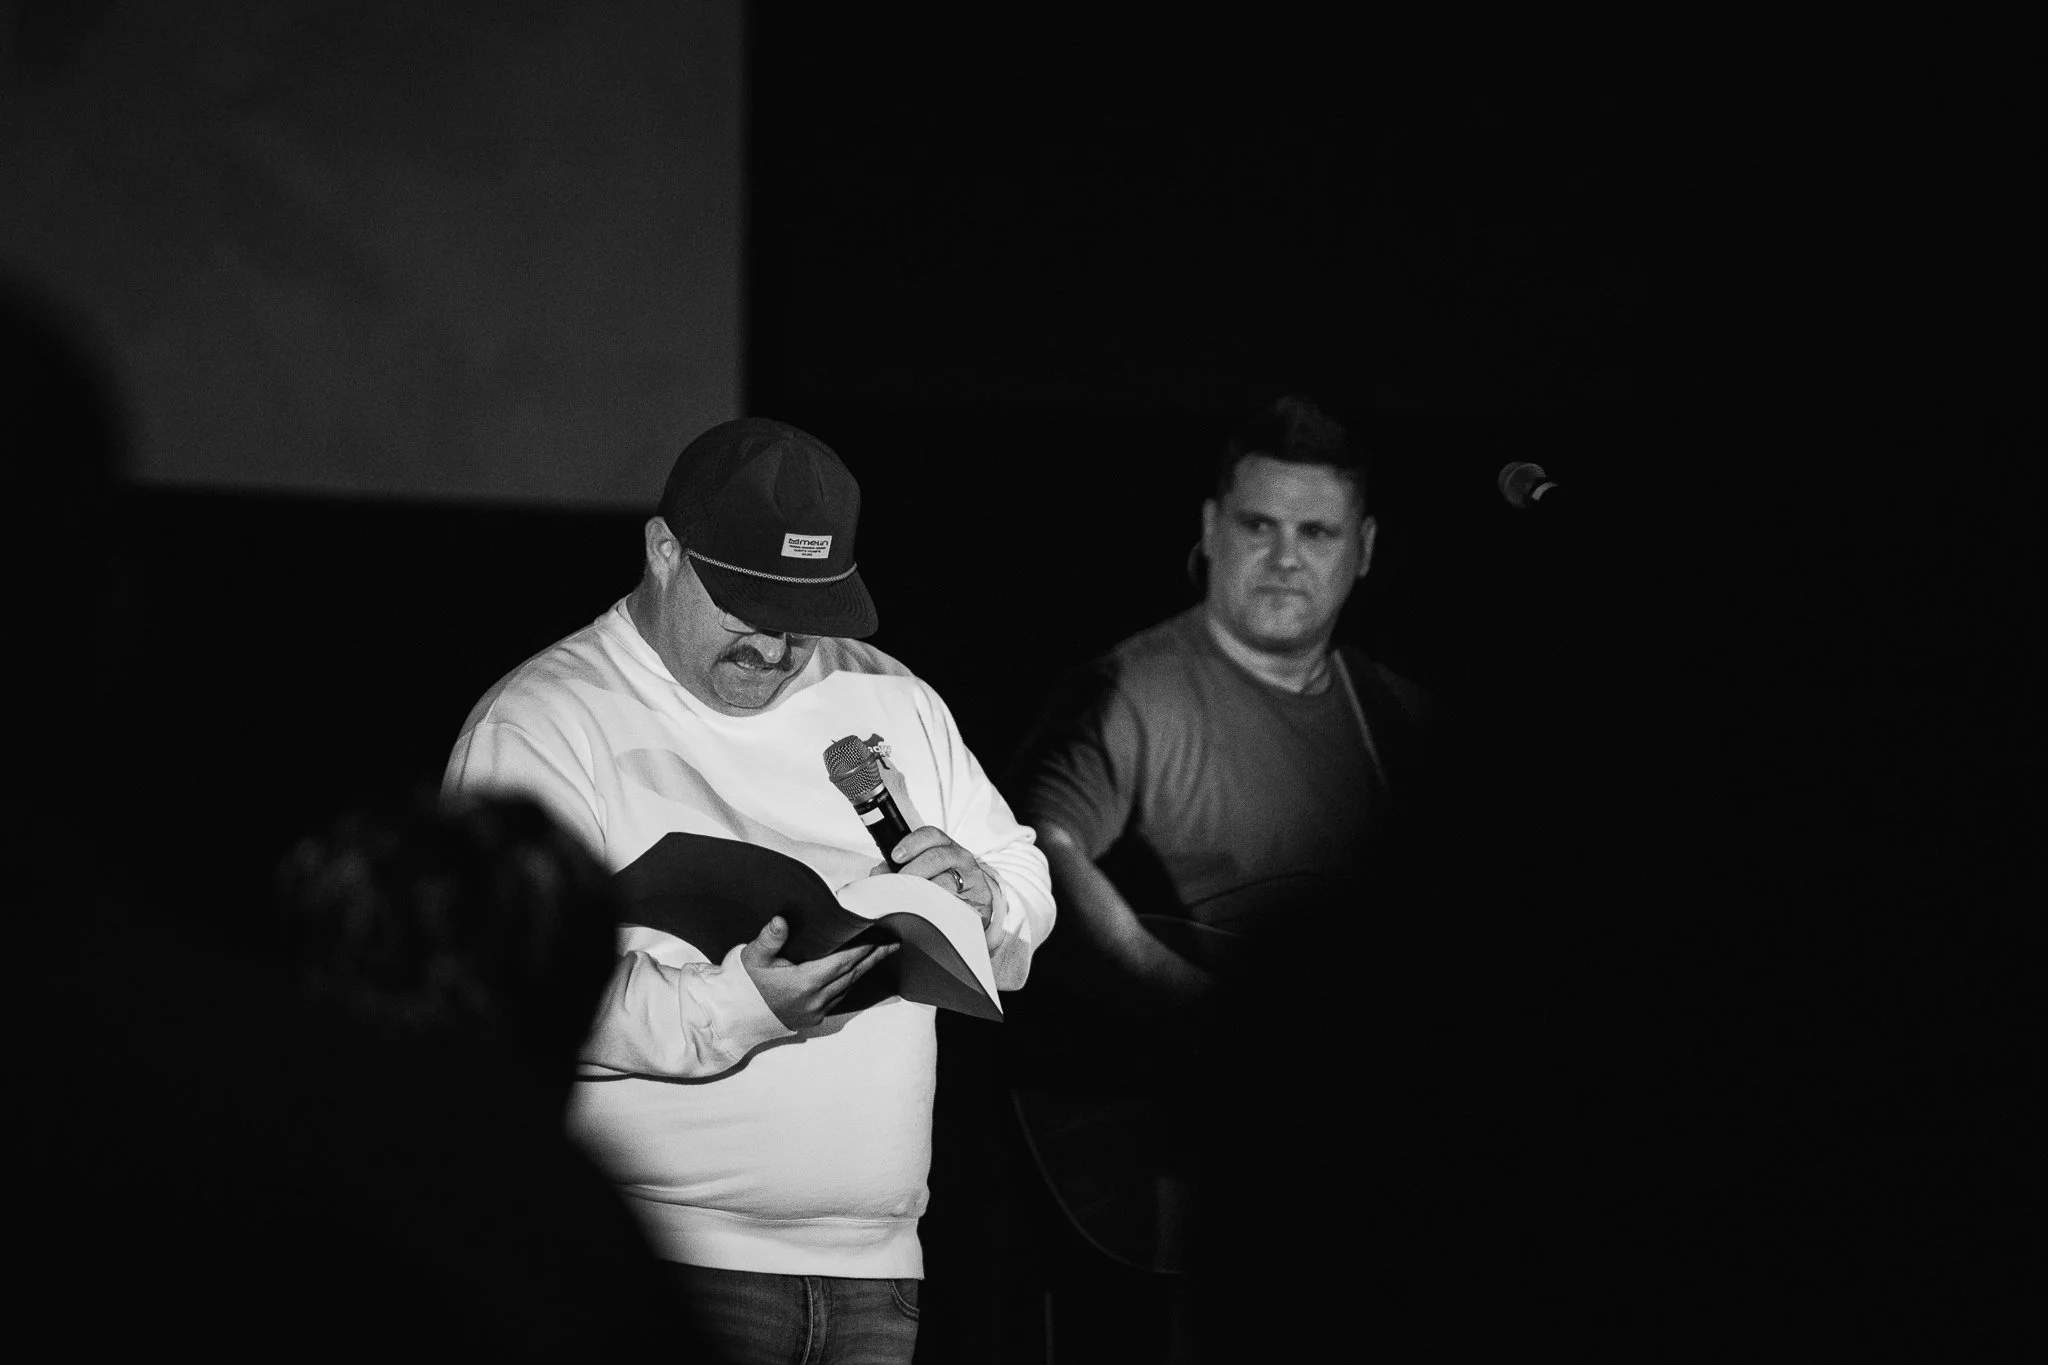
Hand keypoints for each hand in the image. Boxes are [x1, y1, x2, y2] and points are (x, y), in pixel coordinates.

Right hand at [739, 916, 897, 1029]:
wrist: (731, 1019)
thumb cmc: (742, 985)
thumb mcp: (751, 957)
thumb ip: (770, 938)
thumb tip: (781, 920)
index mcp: (805, 983)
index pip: (844, 961)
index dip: (864, 947)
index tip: (881, 934)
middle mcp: (815, 1000)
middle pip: (852, 974)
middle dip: (873, 957)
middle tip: (893, 943)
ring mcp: (815, 1012)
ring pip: (848, 987)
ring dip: (863, 970)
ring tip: (879, 954)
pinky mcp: (811, 1018)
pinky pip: (838, 998)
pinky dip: (850, 983)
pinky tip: (853, 974)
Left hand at [890, 826, 995, 928]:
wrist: (975, 903)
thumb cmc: (945, 884)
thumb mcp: (925, 870)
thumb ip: (900, 868)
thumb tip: (879, 872)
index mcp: (945, 846)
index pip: (931, 835)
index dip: (912, 843)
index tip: (896, 856)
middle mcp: (960, 857)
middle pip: (936, 857)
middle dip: (914, 870)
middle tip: (900, 882)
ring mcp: (971, 877)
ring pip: (946, 881)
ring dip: (924, 890)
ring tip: (911, 899)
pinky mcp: (979, 897)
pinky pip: (957, 902)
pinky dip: (939, 906)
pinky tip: (929, 910)